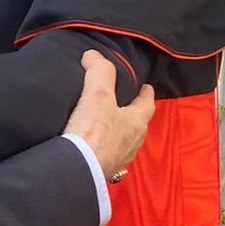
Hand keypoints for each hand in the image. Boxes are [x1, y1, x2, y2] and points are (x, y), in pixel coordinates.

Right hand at [62, 50, 154, 182]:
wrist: (77, 171)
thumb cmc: (93, 133)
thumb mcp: (98, 94)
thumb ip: (99, 71)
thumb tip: (93, 55)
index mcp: (136, 122)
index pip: (147, 104)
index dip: (146, 93)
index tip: (146, 86)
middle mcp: (132, 142)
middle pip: (138, 124)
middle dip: (134, 113)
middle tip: (126, 103)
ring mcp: (119, 158)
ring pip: (125, 141)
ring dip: (120, 132)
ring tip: (110, 123)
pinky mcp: (103, 170)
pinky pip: (109, 154)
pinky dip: (105, 147)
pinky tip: (95, 145)